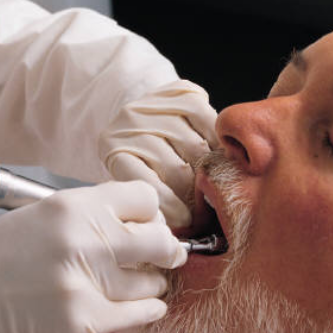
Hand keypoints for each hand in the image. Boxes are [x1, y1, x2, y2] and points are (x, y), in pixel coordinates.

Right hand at [0, 181, 184, 332]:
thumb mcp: (41, 213)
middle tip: (162, 254)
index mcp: (72, 205)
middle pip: (161, 240)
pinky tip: (138, 305)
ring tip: (128, 283)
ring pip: (155, 281)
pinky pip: (145, 313)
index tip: (147, 225)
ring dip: (148, 283)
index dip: (150, 214)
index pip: (147, 199)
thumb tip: (144, 222)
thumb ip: (92, 214)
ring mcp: (86, 283)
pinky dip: (147, 309)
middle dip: (165, 249)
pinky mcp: (85, 322)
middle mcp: (84, 239)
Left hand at [100, 79, 217, 227]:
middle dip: (195, 198)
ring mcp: (155, 105)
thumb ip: (149, 206)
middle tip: (205, 215)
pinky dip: (218, 143)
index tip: (184, 228)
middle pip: (178, 171)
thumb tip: (176, 241)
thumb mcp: (130, 184)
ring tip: (214, 189)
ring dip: (211, 173)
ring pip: (197, 149)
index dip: (172, 214)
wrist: (133, 117)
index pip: (149, 190)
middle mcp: (131, 124)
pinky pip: (210, 122)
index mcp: (114, 151)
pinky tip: (218, 156)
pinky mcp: (181, 91)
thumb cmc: (137, 163)